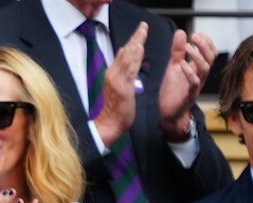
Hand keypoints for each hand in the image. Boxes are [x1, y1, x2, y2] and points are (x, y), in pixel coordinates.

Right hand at [95, 23, 145, 148]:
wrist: (108, 125)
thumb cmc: (115, 109)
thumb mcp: (118, 86)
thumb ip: (121, 70)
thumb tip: (123, 54)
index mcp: (113, 74)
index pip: (124, 54)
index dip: (132, 41)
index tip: (140, 31)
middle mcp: (113, 74)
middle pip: (125, 52)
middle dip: (135, 38)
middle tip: (144, 25)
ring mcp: (117, 80)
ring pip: (127, 58)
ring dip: (136, 43)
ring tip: (143, 32)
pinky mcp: (122, 87)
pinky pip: (129, 69)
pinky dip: (134, 58)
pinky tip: (139, 48)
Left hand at [157, 29, 215, 141]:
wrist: (167, 113)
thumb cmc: (172, 90)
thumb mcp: (174, 67)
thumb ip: (178, 51)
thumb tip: (181, 32)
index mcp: (198, 69)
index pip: (210, 52)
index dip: (206, 42)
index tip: (197, 33)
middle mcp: (200, 76)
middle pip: (210, 58)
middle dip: (204, 45)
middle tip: (194, 36)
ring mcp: (196, 85)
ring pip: (204, 68)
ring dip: (196, 56)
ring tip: (187, 47)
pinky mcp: (189, 94)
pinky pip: (194, 82)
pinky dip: (189, 72)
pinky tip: (182, 64)